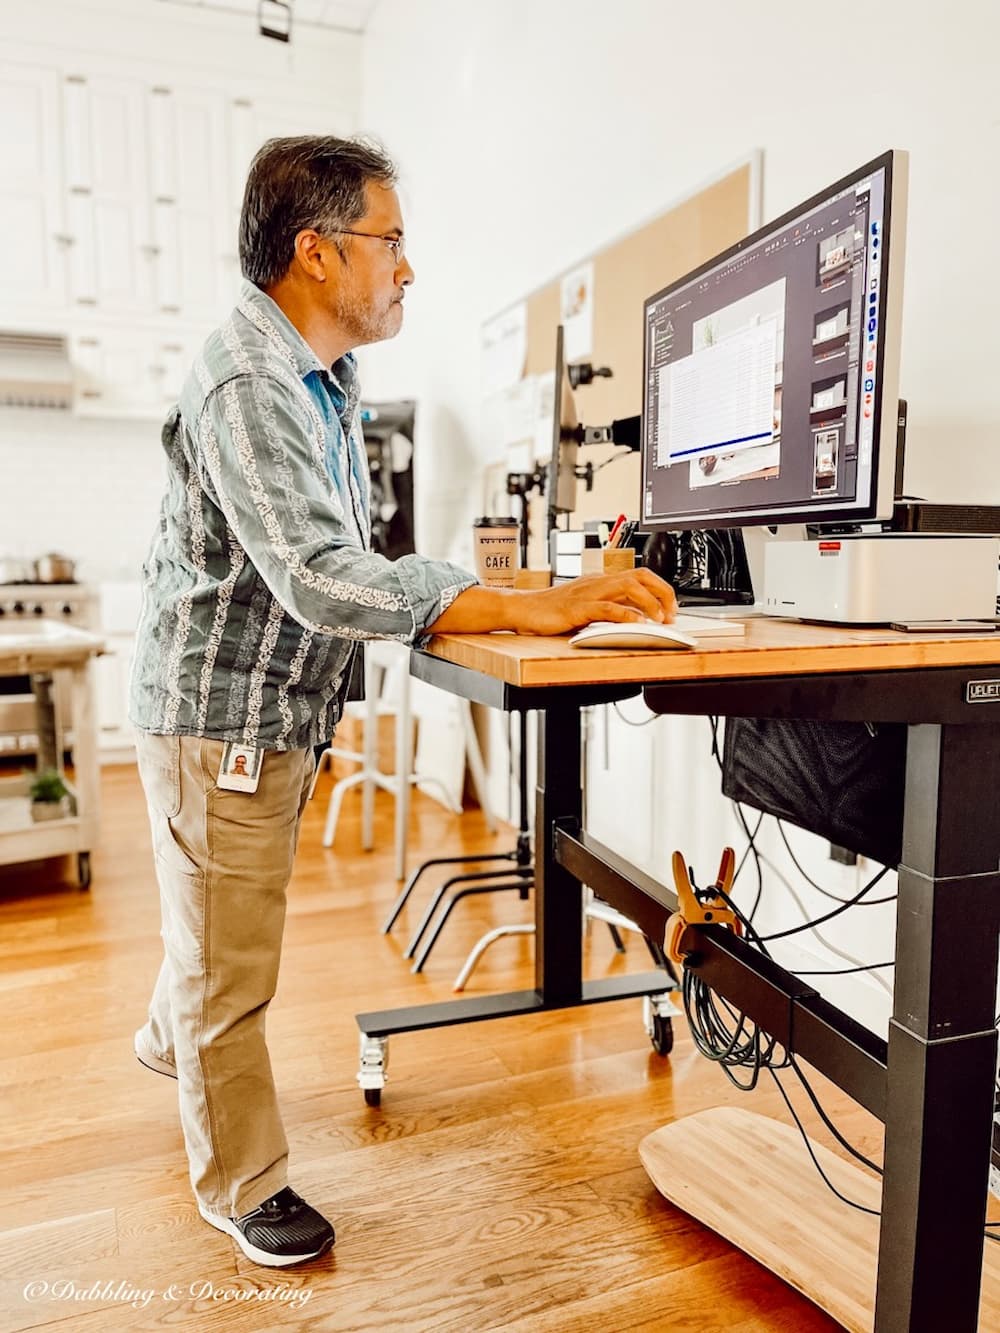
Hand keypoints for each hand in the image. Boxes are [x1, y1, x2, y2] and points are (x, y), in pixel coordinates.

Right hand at [511, 569, 676, 635]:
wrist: (523, 609)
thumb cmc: (551, 611)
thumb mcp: (587, 607)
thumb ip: (610, 608)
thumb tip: (636, 617)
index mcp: (602, 580)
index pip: (641, 575)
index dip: (661, 589)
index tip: (671, 608)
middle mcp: (598, 582)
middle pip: (641, 576)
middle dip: (663, 594)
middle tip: (671, 615)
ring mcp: (589, 593)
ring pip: (629, 587)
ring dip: (650, 604)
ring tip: (659, 620)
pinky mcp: (578, 608)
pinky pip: (607, 608)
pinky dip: (626, 616)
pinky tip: (636, 625)